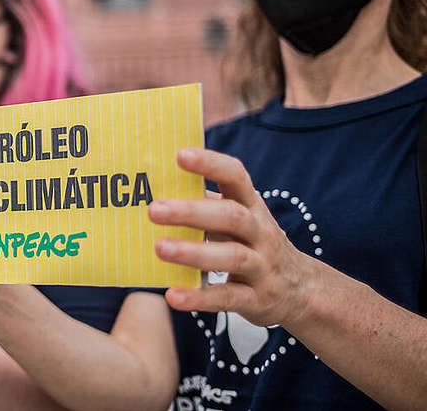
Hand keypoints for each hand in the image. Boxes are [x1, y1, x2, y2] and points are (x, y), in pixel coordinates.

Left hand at [149, 147, 315, 327]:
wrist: (302, 290)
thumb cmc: (251, 243)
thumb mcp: (237, 219)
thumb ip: (204, 203)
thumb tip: (153, 189)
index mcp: (251, 206)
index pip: (235, 176)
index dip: (210, 164)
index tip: (179, 155)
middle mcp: (261, 233)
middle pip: (230, 216)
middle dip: (191, 212)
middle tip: (154, 210)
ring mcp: (262, 267)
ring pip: (232, 257)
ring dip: (193, 252)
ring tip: (159, 248)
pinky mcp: (257, 299)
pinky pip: (228, 298)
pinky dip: (200, 297)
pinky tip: (173, 296)